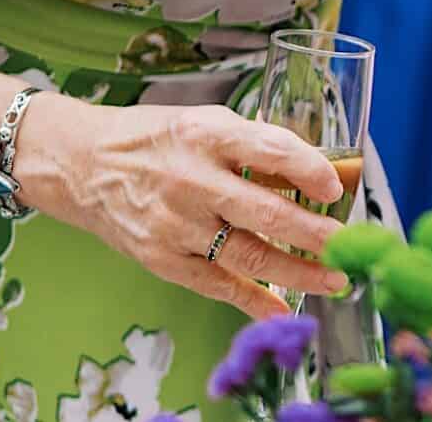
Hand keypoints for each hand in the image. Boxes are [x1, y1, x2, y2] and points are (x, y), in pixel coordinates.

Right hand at [19, 97, 353, 321]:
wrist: (81, 166)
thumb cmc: (154, 139)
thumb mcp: (204, 123)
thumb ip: (256, 145)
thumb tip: (318, 171)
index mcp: (206, 136)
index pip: (270, 150)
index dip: (310, 169)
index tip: (337, 187)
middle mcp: (191, 181)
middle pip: (265, 212)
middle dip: (315, 233)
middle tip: (350, 245)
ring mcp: (175, 225)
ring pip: (248, 255)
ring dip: (297, 271)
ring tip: (335, 279)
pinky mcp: (162, 259)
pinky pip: (217, 284)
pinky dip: (253, 300)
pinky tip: (283, 308)